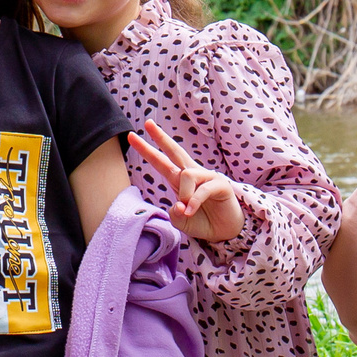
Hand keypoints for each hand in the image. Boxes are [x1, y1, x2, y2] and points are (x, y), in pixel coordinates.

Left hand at [129, 119, 247, 241]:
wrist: (224, 233)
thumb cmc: (202, 222)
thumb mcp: (181, 221)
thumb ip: (175, 214)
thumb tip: (179, 204)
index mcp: (179, 180)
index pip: (161, 161)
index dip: (147, 150)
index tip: (131, 136)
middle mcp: (192, 174)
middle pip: (175, 151)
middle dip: (160, 137)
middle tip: (148, 123)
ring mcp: (207, 177)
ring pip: (187, 175)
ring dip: (184, 194)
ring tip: (187, 211)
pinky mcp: (220, 185)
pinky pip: (203, 188)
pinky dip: (194, 202)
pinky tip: (191, 211)